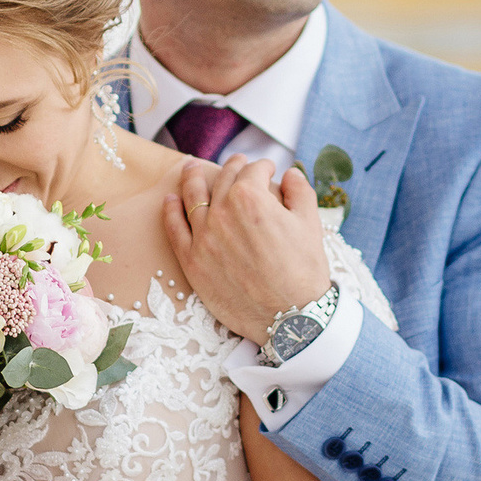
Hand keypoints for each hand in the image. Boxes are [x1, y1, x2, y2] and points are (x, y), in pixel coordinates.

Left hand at [162, 157, 330, 347]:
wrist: (290, 317)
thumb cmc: (304, 270)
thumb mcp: (310, 223)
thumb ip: (299, 190)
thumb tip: (290, 173)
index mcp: (251, 197)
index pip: (253, 171)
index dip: (263, 167)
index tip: (268, 169)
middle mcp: (222, 212)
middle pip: (223, 180)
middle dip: (233, 167)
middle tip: (238, 163)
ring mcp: (203, 236)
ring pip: (193, 197)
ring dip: (192, 179)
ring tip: (191, 169)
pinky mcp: (192, 261)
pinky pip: (174, 229)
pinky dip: (170, 211)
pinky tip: (169, 200)